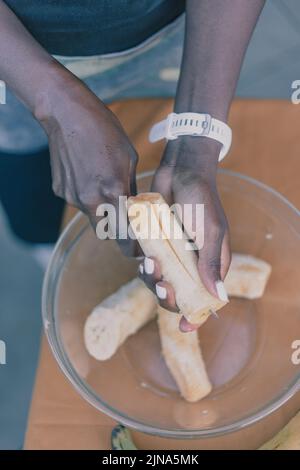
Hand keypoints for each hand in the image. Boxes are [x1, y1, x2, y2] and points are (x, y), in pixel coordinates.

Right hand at [35, 75, 137, 253]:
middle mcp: (91, 199)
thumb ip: (131, 188)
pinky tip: (87, 174)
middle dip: (116, 231)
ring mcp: (73, 197)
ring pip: (91, 216)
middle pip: (105, 234)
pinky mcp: (61, 191)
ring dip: (100, 210)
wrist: (66, 114)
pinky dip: (85, 196)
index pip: (124, 234)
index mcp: (113, 191)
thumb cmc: (104, 130)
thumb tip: (135, 206)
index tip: (137, 248)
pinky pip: (78, 202)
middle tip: (123, 220)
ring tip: (102, 184)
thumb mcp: (129, 158)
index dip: (131, 246)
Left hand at [140, 137, 230, 331]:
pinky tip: (143, 255)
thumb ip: (212, 263)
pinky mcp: (154, 242)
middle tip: (163, 287)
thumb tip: (218, 298)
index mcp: (211, 264)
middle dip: (168, 297)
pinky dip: (143, 265)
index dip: (195, 316)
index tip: (185, 326)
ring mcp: (172, 254)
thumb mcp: (211, 232)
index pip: (205, 298)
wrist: (180, 170)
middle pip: (178, 294)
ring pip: (158, 281)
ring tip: (149, 264)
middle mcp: (191, 262)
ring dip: (152, 280)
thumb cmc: (202, 199)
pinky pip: (146, 263)